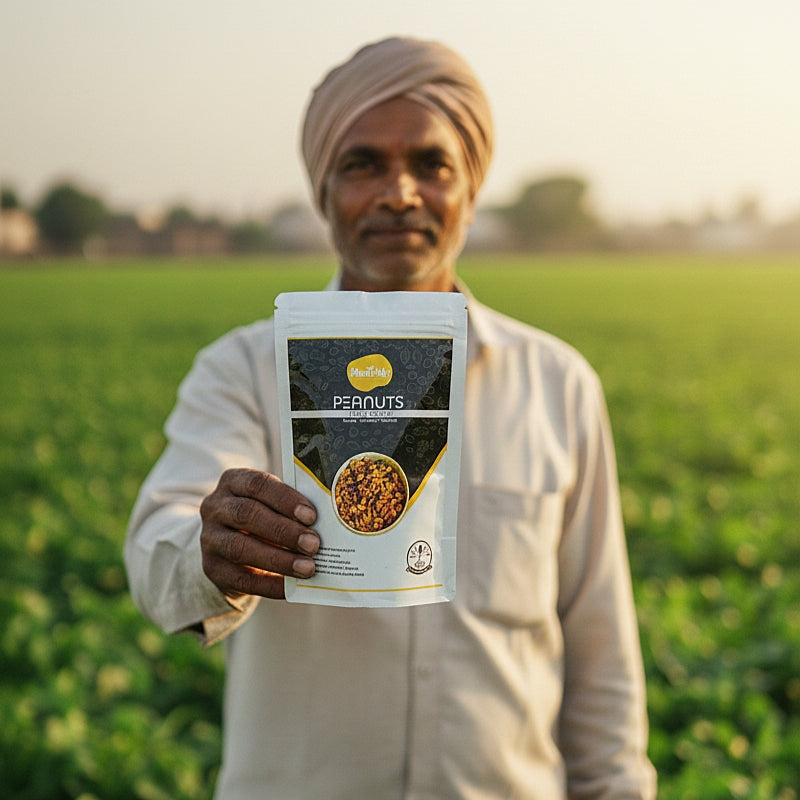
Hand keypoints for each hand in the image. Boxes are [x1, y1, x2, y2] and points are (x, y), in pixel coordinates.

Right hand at [199, 468, 319, 599]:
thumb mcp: (271, 505)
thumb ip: (290, 510)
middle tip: (314, 544)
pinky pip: (240, 577)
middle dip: (284, 530)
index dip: (285, 499)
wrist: (229, 547)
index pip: (258, 484)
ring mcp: (209, 537)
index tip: (311, 515)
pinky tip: (290, 587)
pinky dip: (268, 583)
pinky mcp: (211, 567)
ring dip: (278, 559)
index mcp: (234, 481)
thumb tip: (324, 526)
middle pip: (248, 514)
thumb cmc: (262, 517)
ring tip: (307, 568)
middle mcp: (215, 506)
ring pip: (240, 547)